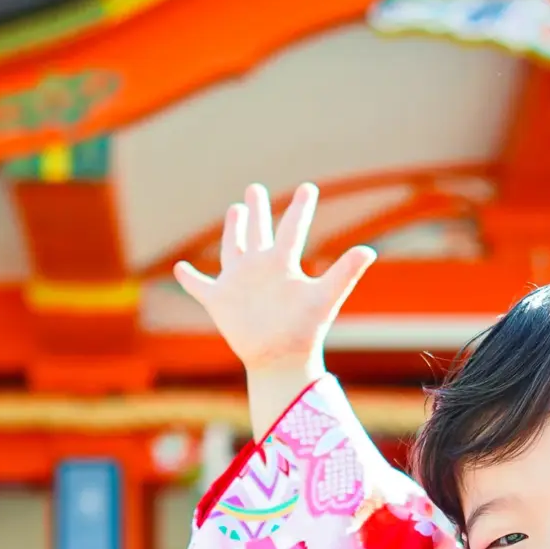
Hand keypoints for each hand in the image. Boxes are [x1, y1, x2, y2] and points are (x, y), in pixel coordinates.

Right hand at [173, 182, 373, 397]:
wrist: (280, 360)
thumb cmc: (304, 331)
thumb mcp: (324, 298)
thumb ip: (345, 273)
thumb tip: (370, 250)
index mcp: (283, 263)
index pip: (292, 228)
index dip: (300, 208)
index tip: (309, 188)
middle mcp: (260, 268)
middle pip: (257, 231)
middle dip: (256, 210)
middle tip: (254, 189)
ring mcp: (238, 282)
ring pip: (232, 249)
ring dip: (233, 230)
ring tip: (236, 210)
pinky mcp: (219, 300)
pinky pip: (199, 286)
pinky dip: (188, 278)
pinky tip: (179, 268)